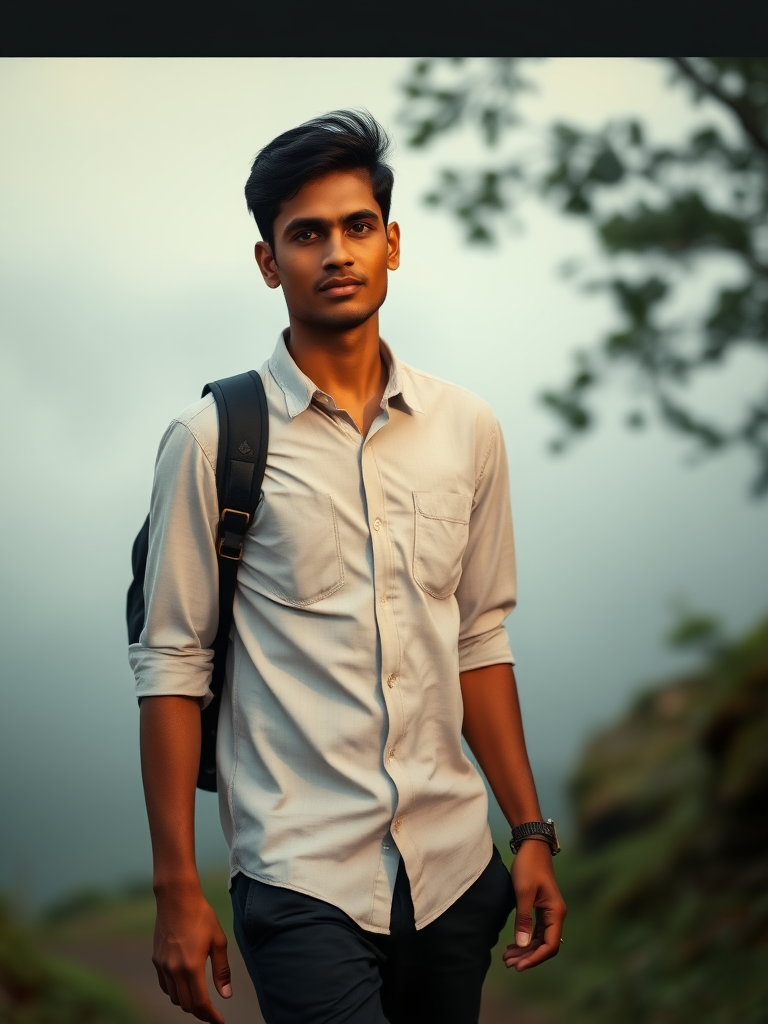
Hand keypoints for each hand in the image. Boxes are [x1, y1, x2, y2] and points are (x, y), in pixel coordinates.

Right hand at [152, 883, 231, 1022]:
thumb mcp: (218, 941)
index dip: (210, 1016)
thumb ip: (221, 970)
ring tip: (200, 998)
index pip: (200, 1003)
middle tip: (212, 1012)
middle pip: (186, 1005)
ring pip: (174, 997)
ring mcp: (162, 966)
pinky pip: (165, 986)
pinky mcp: (156, 959)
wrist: (176, 898)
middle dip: (200, 1012)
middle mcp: (173, 970)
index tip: (219, 1022)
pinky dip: (176, 991)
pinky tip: (185, 984)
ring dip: (187, 1002)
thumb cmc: (201, 916)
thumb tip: (225, 994)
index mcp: (191, 966)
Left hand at [502, 838, 565, 971]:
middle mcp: (555, 915)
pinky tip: (513, 944)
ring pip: (539, 939)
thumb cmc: (529, 866)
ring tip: (507, 957)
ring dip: (525, 950)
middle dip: (527, 957)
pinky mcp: (541, 908)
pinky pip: (536, 931)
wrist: (531, 846)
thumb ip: (524, 919)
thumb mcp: (523, 892)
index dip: (534, 958)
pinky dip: (525, 939)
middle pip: (544, 946)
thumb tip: (523, 945)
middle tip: (507, 963)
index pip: (549, 946)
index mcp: (556, 913)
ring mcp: (549, 912)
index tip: (518, 966)